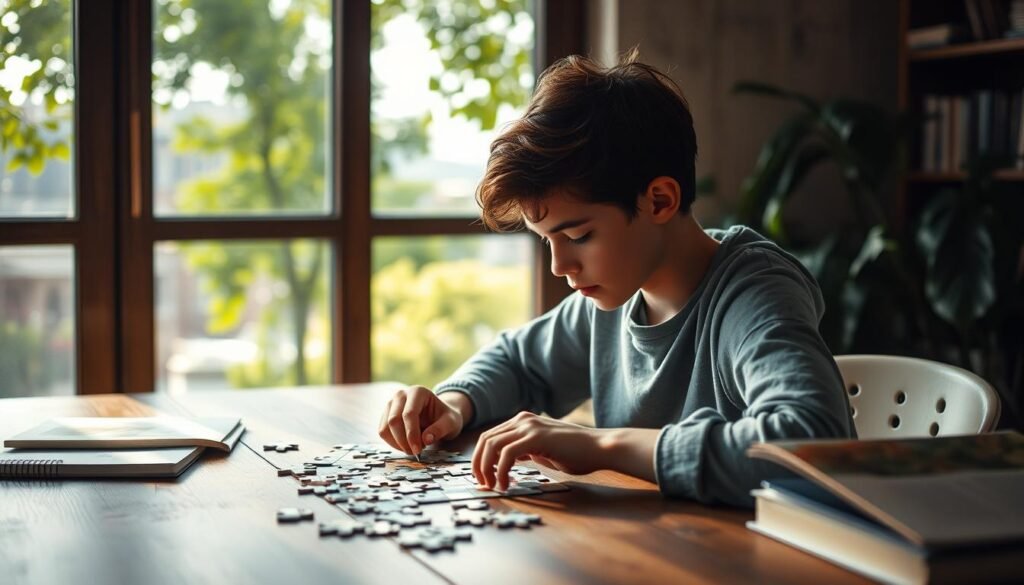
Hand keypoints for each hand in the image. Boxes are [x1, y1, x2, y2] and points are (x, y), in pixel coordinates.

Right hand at [378, 386, 464, 454]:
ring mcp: (391, 404)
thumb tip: (426, 440)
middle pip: (394, 421)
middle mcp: (401, 395)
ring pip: (385, 427)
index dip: (411, 434)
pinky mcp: (386, 415)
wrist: (439, 415)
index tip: (418, 450)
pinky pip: (383, 432)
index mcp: (418, 392)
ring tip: (413, 448)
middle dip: (403, 441)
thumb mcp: (451, 422)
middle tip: (416, 453)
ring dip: (397, 443)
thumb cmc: (445, 417)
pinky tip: (405, 446)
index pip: (409, 414)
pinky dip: (392, 443)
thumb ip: (440, 429)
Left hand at [472, 411, 606, 491]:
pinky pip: (506, 454)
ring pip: (492, 445)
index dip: (481, 458)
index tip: (482, 478)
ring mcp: (529, 426)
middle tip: (482, 484)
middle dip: (478, 464)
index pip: (490, 437)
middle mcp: (523, 420)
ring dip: (487, 468)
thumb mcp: (543, 450)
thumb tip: (506, 463)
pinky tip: (506, 484)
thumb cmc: (576, 453)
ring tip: (492, 486)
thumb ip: (525, 451)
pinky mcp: (536, 437)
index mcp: (523, 421)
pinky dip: (501, 471)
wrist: (600, 447)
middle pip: (485, 440)